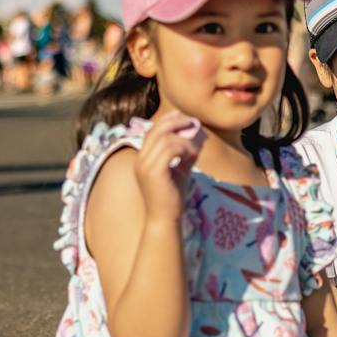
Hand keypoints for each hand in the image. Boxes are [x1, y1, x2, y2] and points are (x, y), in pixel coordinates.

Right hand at [134, 109, 205, 225]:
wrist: (165, 220)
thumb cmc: (172, 198)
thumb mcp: (179, 171)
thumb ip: (185, 154)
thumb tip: (197, 137)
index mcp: (143, 159)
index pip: (152, 131)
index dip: (167, 120)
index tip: (183, 116)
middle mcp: (140, 160)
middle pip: (156, 130)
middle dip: (176, 122)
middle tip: (192, 122)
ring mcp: (144, 166)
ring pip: (165, 139)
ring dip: (184, 139)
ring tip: (195, 148)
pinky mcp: (154, 173)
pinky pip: (169, 150)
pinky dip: (183, 148)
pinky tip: (191, 155)